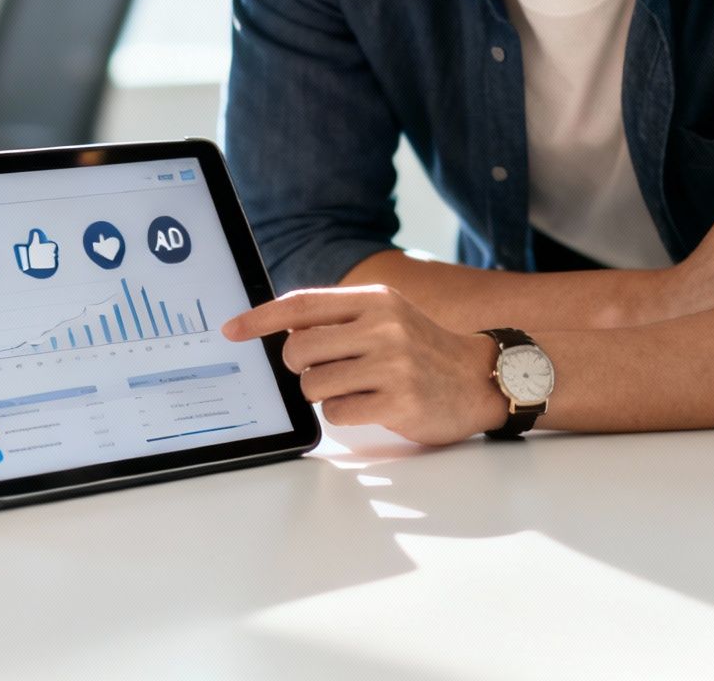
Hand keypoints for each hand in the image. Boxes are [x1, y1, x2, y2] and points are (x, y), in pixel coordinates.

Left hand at [222, 285, 504, 445]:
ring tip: (354, 388)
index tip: (232, 329)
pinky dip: (344, 414)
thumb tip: (281, 329)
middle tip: (323, 371)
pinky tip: (370, 405)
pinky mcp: (399, 401)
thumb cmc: (422, 348)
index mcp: (375, 300)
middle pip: (299, 350)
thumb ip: (339, 318)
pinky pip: (338, 413)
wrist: (481, 378)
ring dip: (322, 393)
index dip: (260, 318)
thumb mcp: (387, 316)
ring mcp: (392, 365)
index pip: (302, 304)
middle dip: (299, 367)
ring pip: (314, 385)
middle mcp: (383, 327)